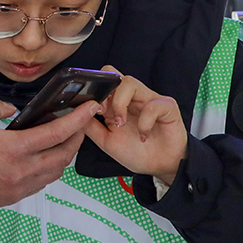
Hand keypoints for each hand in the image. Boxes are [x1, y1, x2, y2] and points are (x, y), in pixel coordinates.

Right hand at [0, 94, 98, 223]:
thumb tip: (10, 110)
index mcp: (11, 148)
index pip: (57, 132)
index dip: (78, 119)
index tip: (90, 108)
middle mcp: (21, 169)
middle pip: (65, 154)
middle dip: (79, 136)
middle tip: (81, 122)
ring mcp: (19, 185)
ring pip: (57, 170)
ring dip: (66, 154)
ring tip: (65, 138)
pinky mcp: (14, 196)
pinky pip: (44, 182)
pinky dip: (52, 168)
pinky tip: (46, 157)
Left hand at [83, 66, 187, 186]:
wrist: (160, 167)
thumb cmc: (137, 152)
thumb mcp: (106, 141)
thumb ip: (91, 126)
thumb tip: (75, 113)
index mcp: (119, 103)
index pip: (105, 81)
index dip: (95, 90)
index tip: (93, 110)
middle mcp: (133, 97)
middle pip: (116, 75)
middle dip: (106, 92)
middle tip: (104, 113)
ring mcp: (150, 99)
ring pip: (130, 82)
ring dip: (120, 104)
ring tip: (121, 124)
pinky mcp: (167, 107)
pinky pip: (152, 105)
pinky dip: (144, 122)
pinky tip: (144, 136)